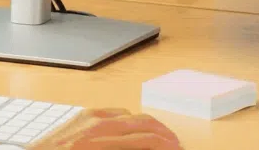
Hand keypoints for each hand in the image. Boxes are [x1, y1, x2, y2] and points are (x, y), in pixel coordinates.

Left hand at [26, 109, 181, 148]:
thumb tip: (147, 146)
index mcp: (98, 143)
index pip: (146, 139)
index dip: (167, 145)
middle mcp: (95, 125)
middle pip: (142, 122)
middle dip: (164, 134)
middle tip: (176, 145)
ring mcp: (88, 116)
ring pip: (130, 115)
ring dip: (148, 126)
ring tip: (160, 139)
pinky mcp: (82, 114)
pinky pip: (114, 112)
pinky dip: (129, 120)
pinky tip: (135, 131)